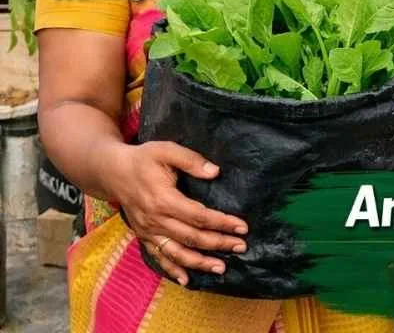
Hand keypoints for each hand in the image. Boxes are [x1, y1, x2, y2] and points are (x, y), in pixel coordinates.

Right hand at [106, 141, 247, 285]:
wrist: (112, 172)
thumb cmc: (143, 159)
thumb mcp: (166, 150)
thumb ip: (191, 160)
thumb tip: (215, 172)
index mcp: (164, 200)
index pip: (199, 216)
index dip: (222, 223)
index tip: (242, 227)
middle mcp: (156, 220)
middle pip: (192, 237)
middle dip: (218, 243)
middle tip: (241, 246)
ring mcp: (148, 231)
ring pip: (177, 252)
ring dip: (199, 262)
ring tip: (221, 268)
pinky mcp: (144, 236)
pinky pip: (159, 257)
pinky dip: (172, 270)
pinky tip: (187, 280)